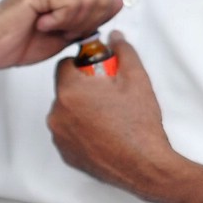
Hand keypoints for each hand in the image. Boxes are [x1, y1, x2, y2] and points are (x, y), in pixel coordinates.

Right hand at [0, 0, 124, 71]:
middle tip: (57, 28)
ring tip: (48, 25)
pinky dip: (60, 22)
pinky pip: (72, 5)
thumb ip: (95, 14)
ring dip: (72, 23)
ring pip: (90, 1)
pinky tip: (41, 22)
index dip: (92, 21)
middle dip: (84, 23)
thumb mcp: (72, 29)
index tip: (67, 28)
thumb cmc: (26, 38)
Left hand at [47, 34, 196, 202]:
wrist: (145, 165)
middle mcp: (58, 114)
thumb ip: (124, 52)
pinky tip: (104, 134)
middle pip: (65, 89)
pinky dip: (81, 131)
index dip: (83, 65)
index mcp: (70, 91)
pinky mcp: (66, 154)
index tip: (99, 72)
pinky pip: (68, 133)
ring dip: (81, 110)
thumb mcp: (137, 79)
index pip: (64, 65)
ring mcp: (60, 136)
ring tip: (109, 118)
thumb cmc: (139, 126)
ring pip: (66, 112)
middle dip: (84, 89)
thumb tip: (116, 38)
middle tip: (110, 97)